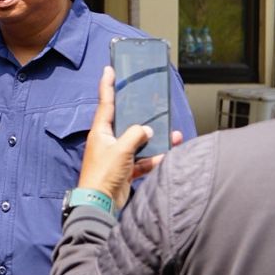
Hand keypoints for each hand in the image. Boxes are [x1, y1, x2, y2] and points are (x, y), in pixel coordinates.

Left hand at [77, 66, 183, 209]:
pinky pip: (143, 161)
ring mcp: (117, 156)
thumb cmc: (103, 174)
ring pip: (139, 143)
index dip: (107, 85)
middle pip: (127, 123)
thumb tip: (147, 130)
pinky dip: (154, 159)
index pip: (105, 103)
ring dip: (155, 140)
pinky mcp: (125, 170)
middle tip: (152, 103)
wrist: (100, 204)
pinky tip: (167, 156)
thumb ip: (136, 135)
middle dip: (142, 116)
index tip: (109, 70)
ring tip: (173, 134)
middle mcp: (108, 141)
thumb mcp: (121, 149)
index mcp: (100, 131)